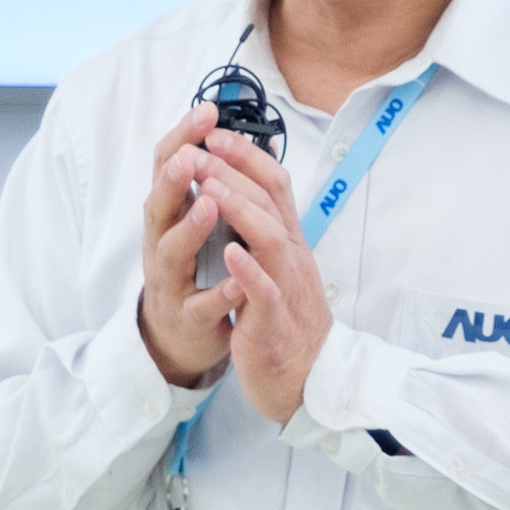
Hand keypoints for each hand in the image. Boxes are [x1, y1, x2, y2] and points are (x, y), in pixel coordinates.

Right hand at [135, 108, 242, 386]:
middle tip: (188, 157)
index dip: (184, 137)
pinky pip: (202, 304)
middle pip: (158, 206)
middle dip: (172, 180)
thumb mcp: (195, 217)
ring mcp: (170, 280)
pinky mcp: (188, 317)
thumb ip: (210, 178)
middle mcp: (161, 242)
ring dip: (191, 228)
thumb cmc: (193, 264)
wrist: (179, 332)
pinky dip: (220, 292)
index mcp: (168, 213)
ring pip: (173, 252)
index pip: (167, 166)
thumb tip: (236, 130)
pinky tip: (239, 279)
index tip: (207, 110)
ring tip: (210, 205)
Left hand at [181, 123, 336, 425]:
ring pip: (270, 239)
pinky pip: (265, 294)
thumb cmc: (287, 321)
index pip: (275, 184)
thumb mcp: (282, 266)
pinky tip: (229, 253)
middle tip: (201, 145)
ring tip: (212, 187)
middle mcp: (291, 257)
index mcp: (289, 242)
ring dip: (241, 211)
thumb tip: (252, 187)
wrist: (308, 380)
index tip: (215, 130)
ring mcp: (285, 288)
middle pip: (270, 202)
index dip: (246, 154)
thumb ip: (269, 228)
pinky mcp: (274, 324)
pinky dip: (248, 271)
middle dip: (234, 171)